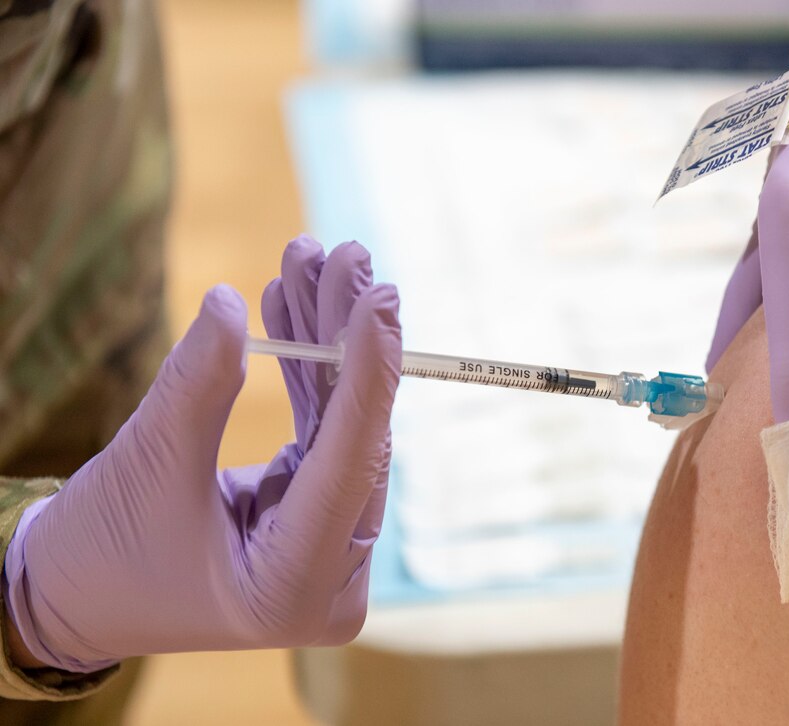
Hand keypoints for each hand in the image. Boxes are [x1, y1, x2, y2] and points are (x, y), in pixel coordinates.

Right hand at [3, 237, 400, 671]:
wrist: (72, 598)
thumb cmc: (101, 552)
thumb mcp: (148, 465)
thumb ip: (198, 385)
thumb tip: (232, 303)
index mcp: (294, 586)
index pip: (351, 466)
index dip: (369, 376)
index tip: (382, 298)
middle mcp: (331, 575)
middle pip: (356, 436)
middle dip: (344, 338)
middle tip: (346, 254)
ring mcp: (328, 547)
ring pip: (342, 425)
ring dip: (324, 341)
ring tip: (309, 261)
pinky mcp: (314, 516)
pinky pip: (320, 432)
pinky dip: (306, 373)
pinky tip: (294, 307)